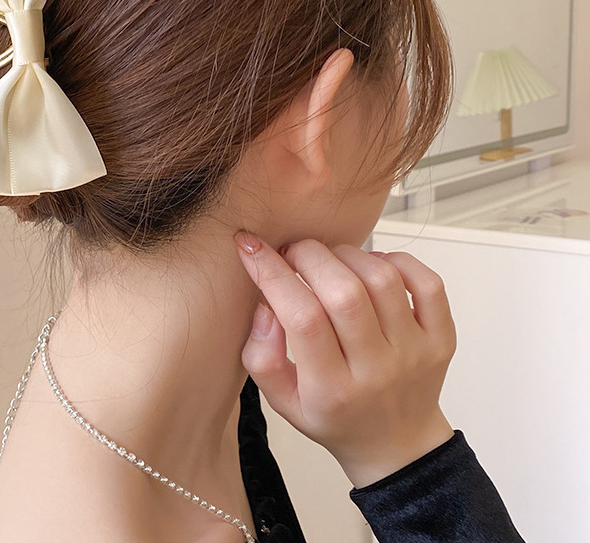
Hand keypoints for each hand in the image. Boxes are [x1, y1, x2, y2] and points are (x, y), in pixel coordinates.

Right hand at [234, 232, 456, 488]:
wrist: (396, 445)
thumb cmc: (334, 415)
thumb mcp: (282, 402)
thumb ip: (261, 357)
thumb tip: (265, 305)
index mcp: (332, 391)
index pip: (302, 319)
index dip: (272, 273)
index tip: (250, 247)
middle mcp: (377, 371)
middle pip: (344, 293)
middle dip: (308, 256)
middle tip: (291, 252)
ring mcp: (415, 352)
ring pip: (382, 279)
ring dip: (347, 254)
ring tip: (329, 261)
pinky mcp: (441, 337)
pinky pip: (427, 283)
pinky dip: (397, 260)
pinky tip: (371, 265)